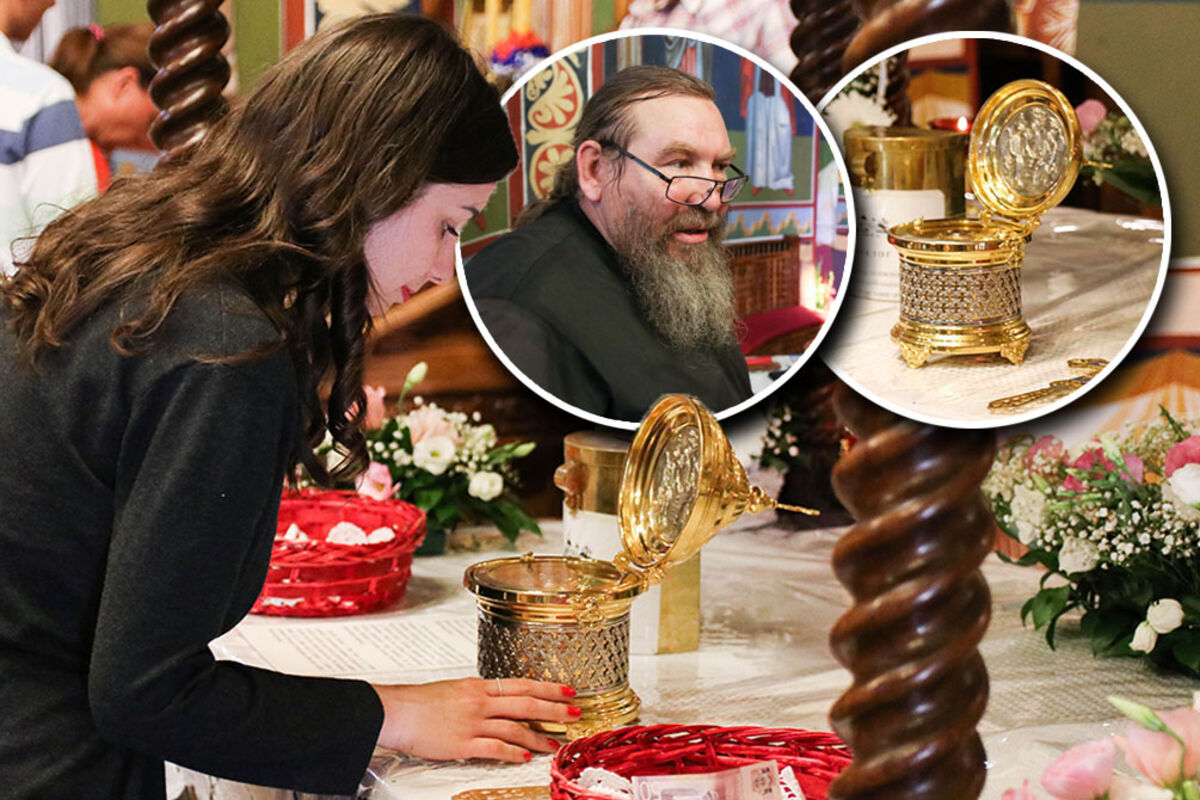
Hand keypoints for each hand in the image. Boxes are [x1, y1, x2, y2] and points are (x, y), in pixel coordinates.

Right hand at [372, 677, 578, 761]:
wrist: (396, 711)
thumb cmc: (420, 702)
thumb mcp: (455, 689)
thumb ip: (478, 696)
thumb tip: (497, 701)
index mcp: (478, 686)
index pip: (522, 685)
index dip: (548, 689)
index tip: (567, 692)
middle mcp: (479, 702)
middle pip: (526, 704)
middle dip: (554, 710)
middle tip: (574, 714)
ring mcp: (473, 723)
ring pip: (515, 728)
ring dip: (539, 737)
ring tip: (554, 744)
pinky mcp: (463, 744)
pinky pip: (495, 748)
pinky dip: (513, 752)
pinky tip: (525, 756)